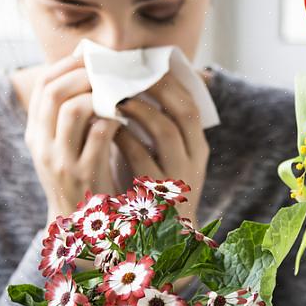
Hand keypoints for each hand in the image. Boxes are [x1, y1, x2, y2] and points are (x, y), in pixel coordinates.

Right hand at [24, 55, 120, 223]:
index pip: (43, 85)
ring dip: (100, 94)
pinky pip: (100, 134)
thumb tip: (89, 73)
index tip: (91, 56)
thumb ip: (69, 116)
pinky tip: (127, 116)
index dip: (67, 65)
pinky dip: (115, 119)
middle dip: (84, 74)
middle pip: (54, 91)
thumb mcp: (63, 146)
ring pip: (74, 109)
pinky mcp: (85, 174)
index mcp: (35, 133)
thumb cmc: (80, 178)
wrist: (80, 227)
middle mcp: (42, 145)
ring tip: (119, 91)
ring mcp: (62, 161)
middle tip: (109, 69)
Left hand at [115, 72, 209, 224]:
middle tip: (128, 73)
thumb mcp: (163, 157)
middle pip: (183, 112)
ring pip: (166, 131)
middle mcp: (194, 160)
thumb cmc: (151, 188)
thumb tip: (138, 84)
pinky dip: (124, 138)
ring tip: (116, 96)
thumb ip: (156, 126)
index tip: (144, 64)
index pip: (191, 104)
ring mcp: (178, 177)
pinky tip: (107, 128)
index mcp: (198, 148)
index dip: (170, 81)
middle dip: (156, 88)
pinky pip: (141, 157)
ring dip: (139, 109)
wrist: (157, 241)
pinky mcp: (157, 193)